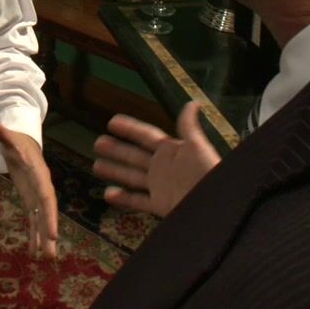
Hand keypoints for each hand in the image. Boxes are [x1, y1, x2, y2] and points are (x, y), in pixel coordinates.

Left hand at [0, 121, 58, 258]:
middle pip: (48, 213)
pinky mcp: (31, 200)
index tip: (53, 233)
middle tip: (51, 254)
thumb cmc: (17, 140)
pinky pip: (34, 220)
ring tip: (47, 259)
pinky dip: (34, 235)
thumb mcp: (9, 137)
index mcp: (39, 175)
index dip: (50, 215)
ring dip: (44, 239)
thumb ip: (3, 134)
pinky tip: (33, 252)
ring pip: (43, 220)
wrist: (24, 143)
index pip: (46, 197)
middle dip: (50, 233)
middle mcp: (42, 188)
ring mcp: (37, 196)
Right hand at [92, 102, 220, 216]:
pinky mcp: (160, 205)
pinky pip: (137, 201)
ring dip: (115, 171)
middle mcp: (163, 167)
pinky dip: (123, 198)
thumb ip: (189, 127)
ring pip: (132, 177)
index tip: (112, 121)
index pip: (146, 135)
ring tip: (96, 165)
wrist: (214, 205)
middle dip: (116, 149)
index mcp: (171, 150)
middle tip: (97, 143)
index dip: (130, 128)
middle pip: (134, 155)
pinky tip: (108, 193)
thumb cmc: (208, 174)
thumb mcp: (199, 147)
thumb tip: (191, 103)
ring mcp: (160, 186)